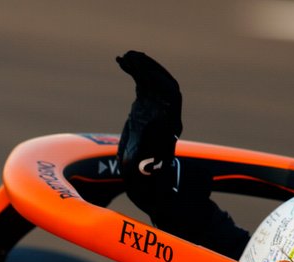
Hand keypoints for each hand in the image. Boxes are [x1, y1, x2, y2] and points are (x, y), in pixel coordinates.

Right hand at [116, 51, 182, 214]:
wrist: (149, 173)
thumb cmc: (145, 173)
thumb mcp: (138, 168)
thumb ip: (135, 163)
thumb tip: (128, 165)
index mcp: (169, 124)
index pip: (172, 98)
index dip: (160, 84)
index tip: (146, 74)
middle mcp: (168, 112)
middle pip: (164, 83)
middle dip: (150, 69)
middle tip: (133, 58)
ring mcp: (159, 105)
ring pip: (155, 80)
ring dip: (142, 66)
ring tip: (126, 56)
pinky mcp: (149, 101)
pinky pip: (145, 81)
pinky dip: (134, 70)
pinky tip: (122, 62)